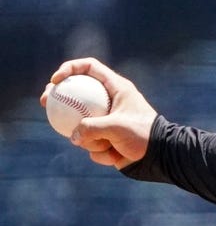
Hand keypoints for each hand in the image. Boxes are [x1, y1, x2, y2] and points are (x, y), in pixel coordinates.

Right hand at [41, 58, 157, 168]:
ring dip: (90, 139)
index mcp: (117, 88)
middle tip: (45, 102)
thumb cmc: (144, 136)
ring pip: (81, 123)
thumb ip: (92, 128)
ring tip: (108, 145)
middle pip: (76, 92)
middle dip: (59, 96)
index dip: (70, 69)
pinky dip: (100, 151)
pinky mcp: (105, 137)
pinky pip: (90, 143)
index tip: (55, 81)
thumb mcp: (118, 128)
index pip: (89, 68)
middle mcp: (109, 101)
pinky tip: (114, 156)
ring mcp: (105, 120)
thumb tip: (72, 135)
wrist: (160, 158)